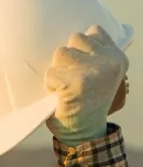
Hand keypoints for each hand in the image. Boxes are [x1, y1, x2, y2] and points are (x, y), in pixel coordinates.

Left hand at [45, 25, 128, 144]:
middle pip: (74, 38)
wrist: (84, 134)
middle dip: (67, 58)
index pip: (93, 31)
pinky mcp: (77, 82)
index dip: (80, 48)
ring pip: (60, 53)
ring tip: (65, 87)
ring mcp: (94, 71)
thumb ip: (92, 53)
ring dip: (57, 71)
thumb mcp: (98, 73)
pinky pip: (51, 73)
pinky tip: (60, 97)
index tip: (82, 68)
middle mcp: (110, 62)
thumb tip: (74, 35)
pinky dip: (49, 86)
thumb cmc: (84, 102)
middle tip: (72, 79)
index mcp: (117, 57)